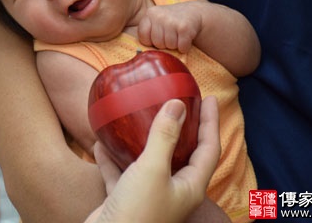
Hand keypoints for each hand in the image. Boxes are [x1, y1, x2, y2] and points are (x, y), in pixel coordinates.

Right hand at [85, 96, 220, 222]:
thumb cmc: (137, 212)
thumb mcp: (152, 169)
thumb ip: (165, 136)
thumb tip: (178, 104)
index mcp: (189, 187)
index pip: (209, 149)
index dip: (210, 122)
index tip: (209, 99)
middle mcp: (172, 191)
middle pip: (183, 154)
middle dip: (182, 128)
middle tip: (179, 103)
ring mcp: (149, 196)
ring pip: (150, 163)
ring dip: (143, 142)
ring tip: (140, 118)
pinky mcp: (125, 200)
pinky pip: (121, 174)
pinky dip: (113, 159)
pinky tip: (101, 144)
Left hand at [138, 2, 203, 53]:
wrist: (194, 13)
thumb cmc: (171, 22)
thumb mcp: (157, 21)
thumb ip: (148, 32)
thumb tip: (140, 53)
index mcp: (150, 13)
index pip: (143, 36)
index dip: (151, 40)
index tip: (158, 36)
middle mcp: (160, 16)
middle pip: (157, 43)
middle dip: (164, 43)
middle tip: (171, 35)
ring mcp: (172, 21)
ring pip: (169, 46)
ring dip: (175, 45)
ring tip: (178, 35)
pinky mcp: (185, 28)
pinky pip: (181, 47)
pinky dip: (184, 47)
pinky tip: (185, 37)